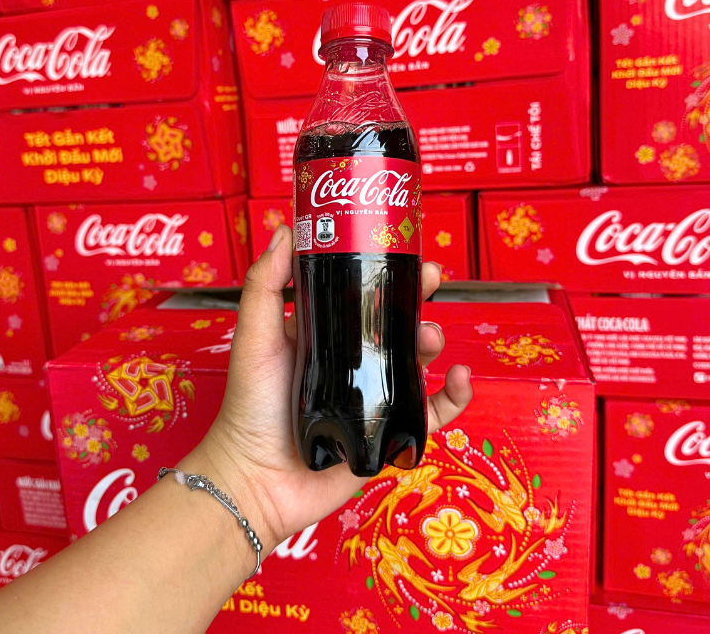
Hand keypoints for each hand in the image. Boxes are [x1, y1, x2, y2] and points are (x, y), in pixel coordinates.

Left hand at [193, 225, 472, 551]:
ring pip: (418, 363)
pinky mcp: (390, 434)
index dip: (385, 273)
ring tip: (429, 337)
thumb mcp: (255, 337)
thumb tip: (284, 230)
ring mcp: (374, 398)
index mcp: (325, 336)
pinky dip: (456, 397)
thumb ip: (265, 285)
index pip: (362, 297)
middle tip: (429, 281)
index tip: (401, 249)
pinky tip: (459, 377)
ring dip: (433, 341)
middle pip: (397, 324)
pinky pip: (434, 414)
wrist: (255, 479)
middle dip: (417, 299)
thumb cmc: (250, 406)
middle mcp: (353, 364)